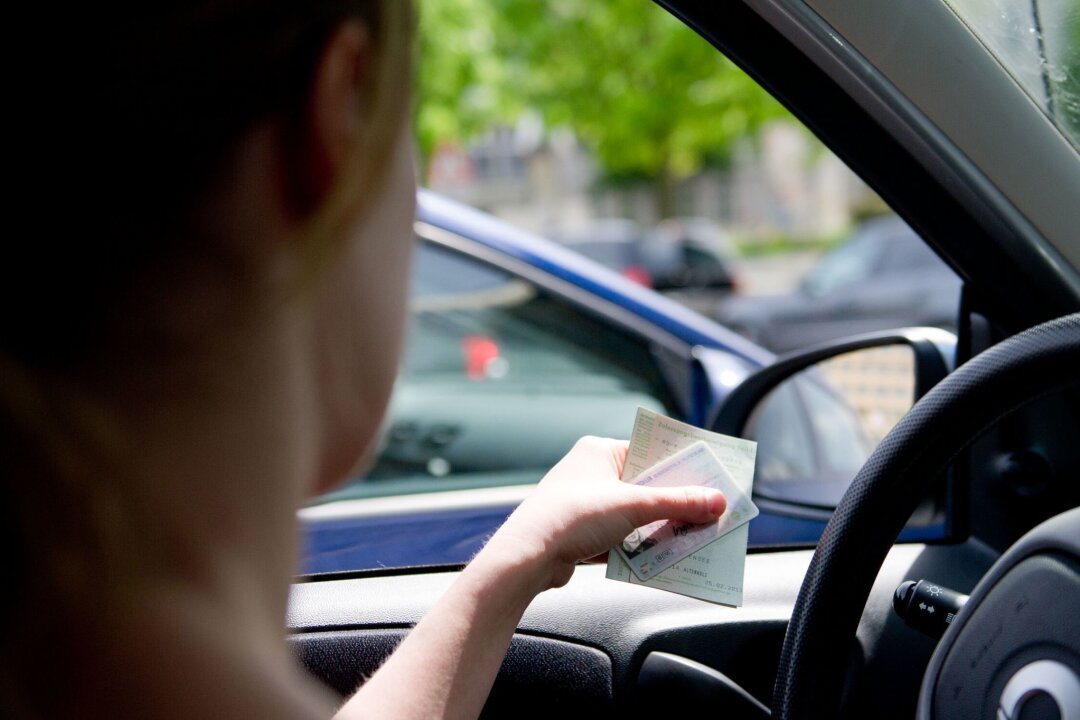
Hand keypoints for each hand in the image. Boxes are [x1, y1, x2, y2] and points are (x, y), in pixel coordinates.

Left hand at [483, 436, 726, 589]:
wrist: (528, 557)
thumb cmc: (571, 517)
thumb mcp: (633, 506)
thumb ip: (677, 503)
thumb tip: (715, 501)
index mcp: (600, 451)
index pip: (650, 451)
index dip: (682, 465)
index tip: (711, 477)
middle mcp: (592, 472)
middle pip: (647, 485)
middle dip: (676, 501)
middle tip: (710, 511)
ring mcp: (587, 504)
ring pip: (636, 513)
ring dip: (660, 526)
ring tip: (693, 536)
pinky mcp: (584, 533)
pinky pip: (623, 536)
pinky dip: (641, 545)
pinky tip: (664, 556)